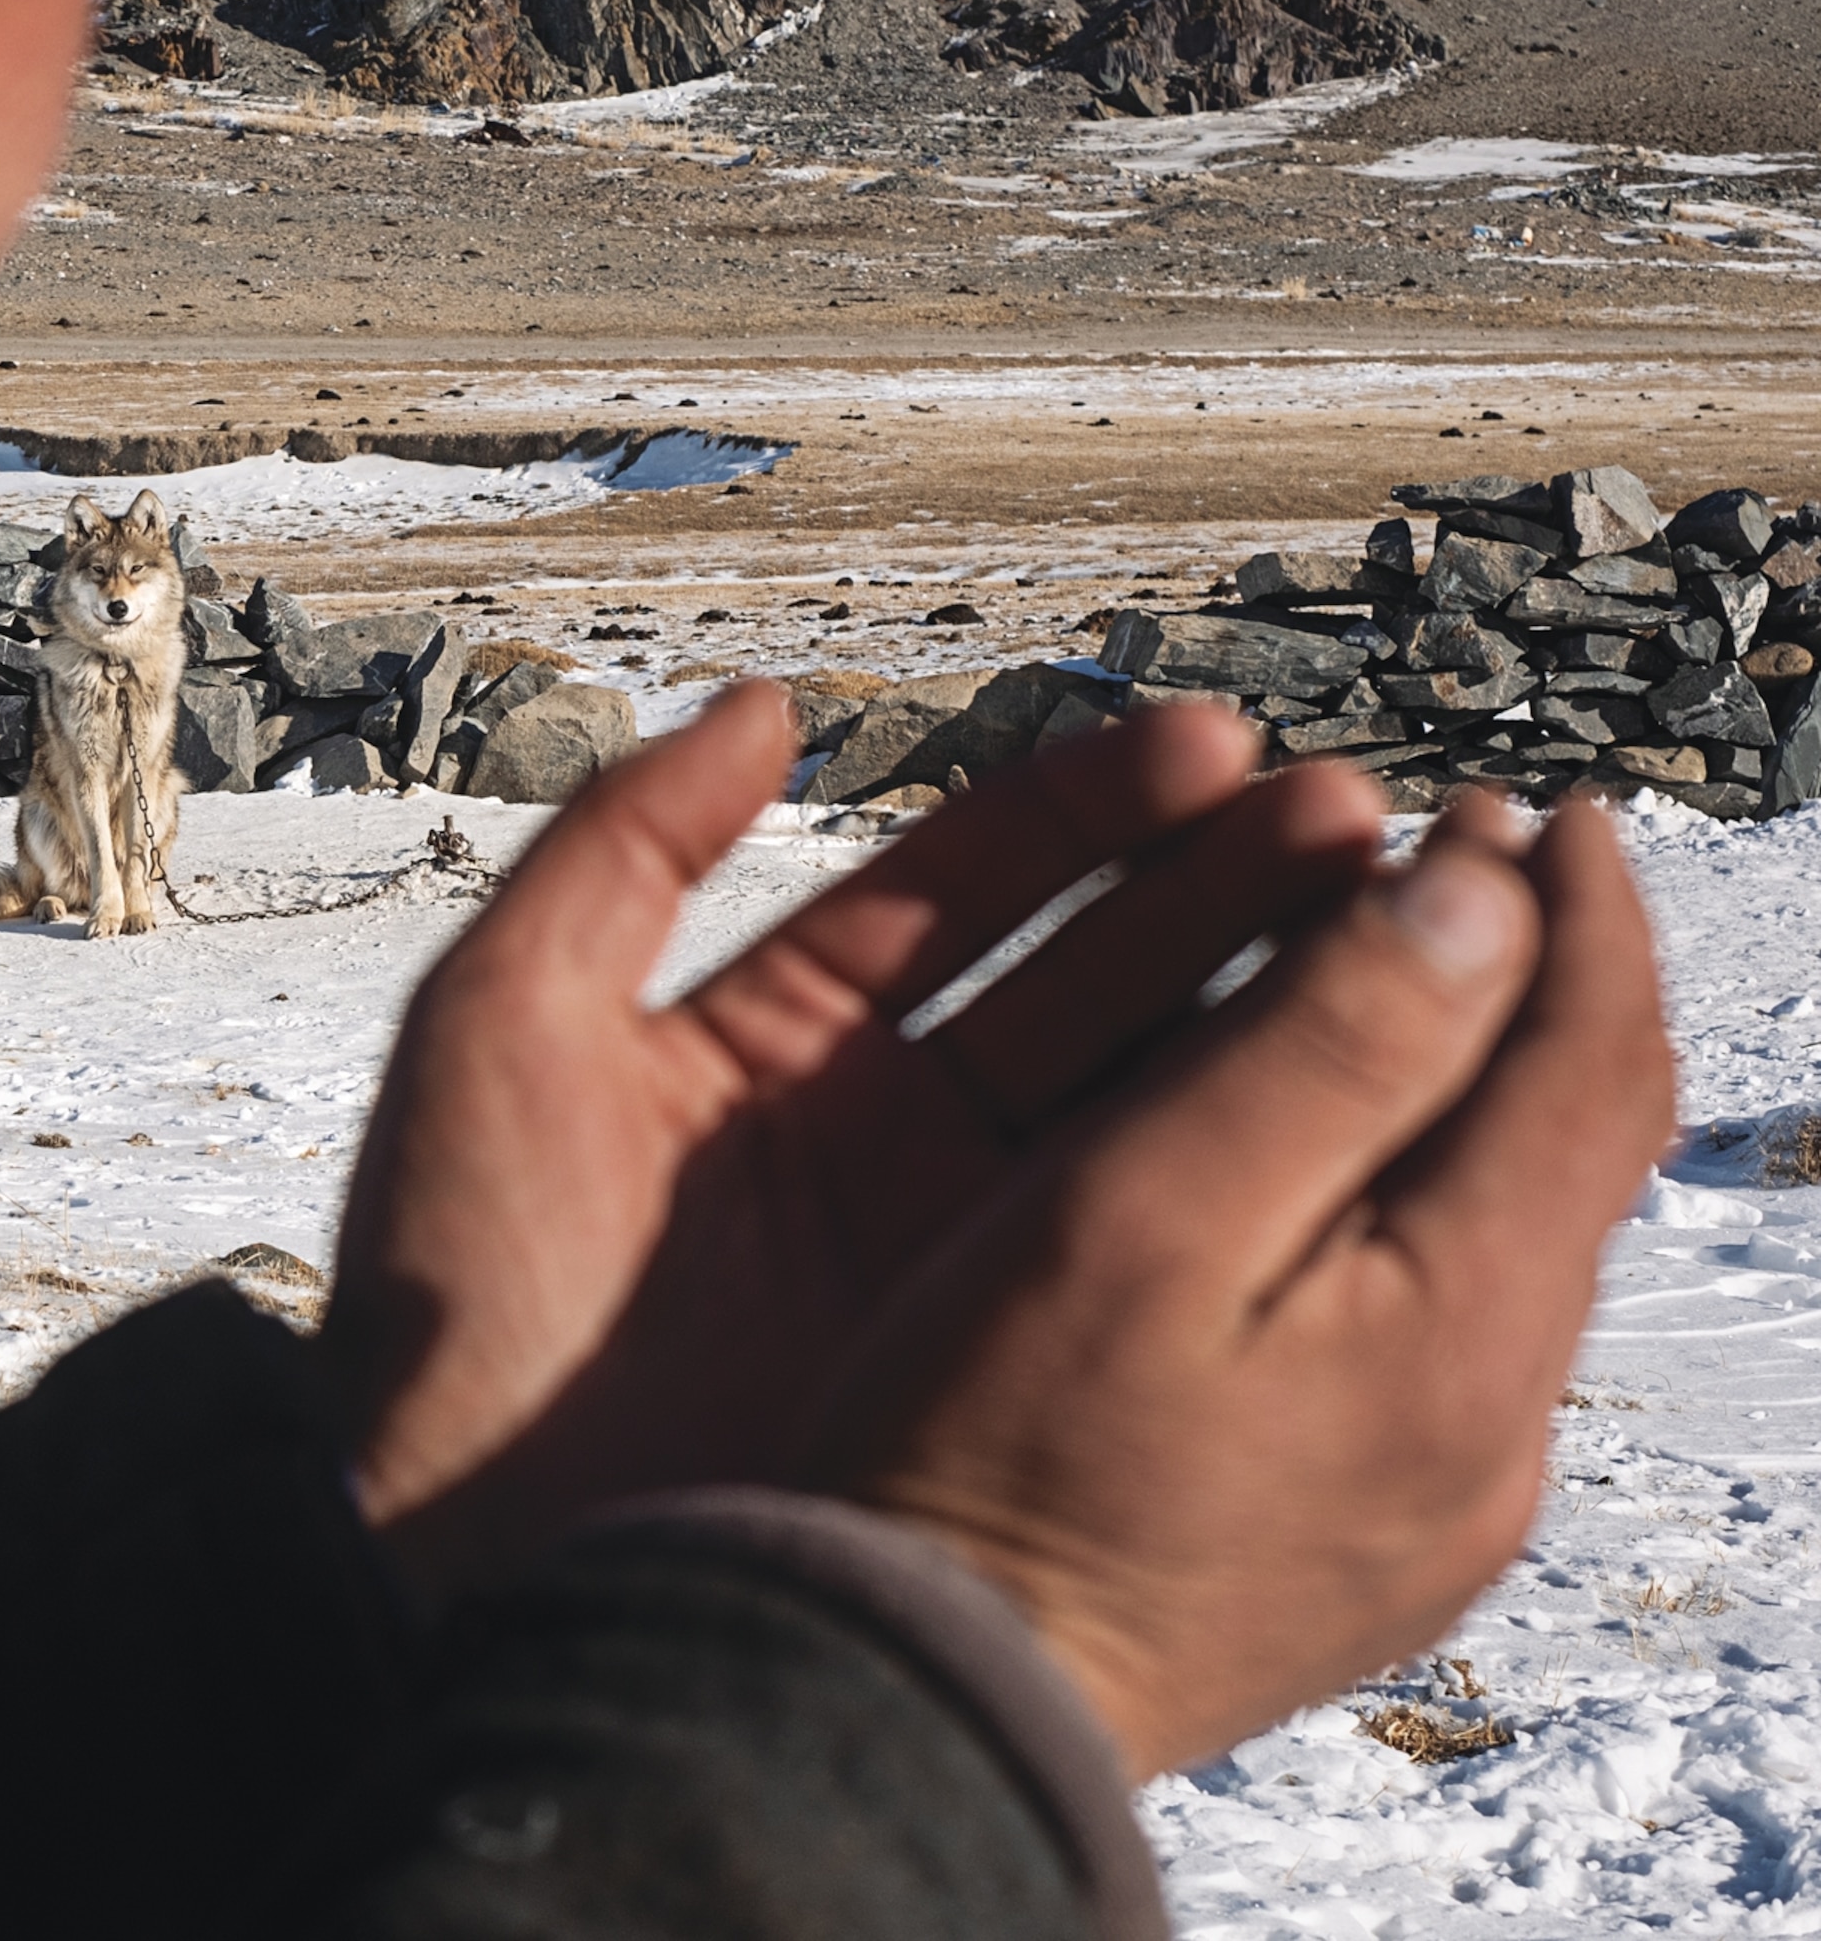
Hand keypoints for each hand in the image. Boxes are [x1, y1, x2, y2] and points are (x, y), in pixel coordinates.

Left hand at [324, 683, 1386, 1596]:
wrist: (462, 1560)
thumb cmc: (456, 1299)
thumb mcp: (502, 1029)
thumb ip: (622, 849)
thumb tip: (761, 705)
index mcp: (777, 1041)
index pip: (963, 886)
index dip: (1091, 809)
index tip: (1216, 747)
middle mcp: (886, 1136)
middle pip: (1086, 977)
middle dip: (1218, 891)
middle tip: (1355, 826)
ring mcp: (955, 1258)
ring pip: (1141, 1104)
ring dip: (1266, 1009)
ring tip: (1400, 919)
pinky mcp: (998, 1375)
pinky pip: (1142, 1256)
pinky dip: (1250, 1174)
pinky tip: (1362, 1097)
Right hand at [850, 795, 1673, 1777]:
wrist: (924, 1703)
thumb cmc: (990, 1459)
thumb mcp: (1136, 1212)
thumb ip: (1320, 1047)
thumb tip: (1478, 899)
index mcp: (1459, 1329)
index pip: (1586, 1064)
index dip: (1564, 908)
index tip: (1520, 806)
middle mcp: (1491, 1427)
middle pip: (1570, 1150)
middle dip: (1536, 981)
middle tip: (1477, 865)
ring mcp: (1437, 1497)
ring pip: (1509, 1238)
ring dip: (1474, 1089)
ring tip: (1392, 990)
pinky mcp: (1365, 1537)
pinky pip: (1442, 1327)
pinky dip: (1414, 1201)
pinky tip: (1333, 1179)